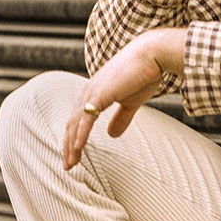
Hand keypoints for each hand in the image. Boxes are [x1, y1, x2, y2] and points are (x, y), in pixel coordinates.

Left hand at [63, 29, 184, 168]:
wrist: (153, 54)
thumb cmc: (145, 74)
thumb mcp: (131, 102)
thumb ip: (121, 118)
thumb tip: (111, 135)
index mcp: (95, 92)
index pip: (78, 119)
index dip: (74, 138)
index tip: (74, 156)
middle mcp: (89, 91)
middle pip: (71, 124)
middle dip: (68, 146)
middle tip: (68, 166)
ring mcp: (93, 92)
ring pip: (75, 124)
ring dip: (71, 145)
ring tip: (70, 163)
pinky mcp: (100, 94)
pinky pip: (86, 119)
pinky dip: (80, 134)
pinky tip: (77, 148)